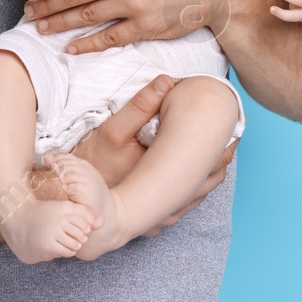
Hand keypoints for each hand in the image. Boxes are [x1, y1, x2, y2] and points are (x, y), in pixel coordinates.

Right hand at [65, 74, 234, 235]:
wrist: (70, 197)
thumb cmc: (91, 165)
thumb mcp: (112, 130)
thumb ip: (141, 105)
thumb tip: (167, 80)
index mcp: (166, 182)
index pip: (209, 164)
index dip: (223, 143)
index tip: (231, 126)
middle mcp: (169, 206)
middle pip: (209, 181)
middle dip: (219, 158)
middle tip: (230, 137)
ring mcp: (163, 217)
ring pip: (198, 196)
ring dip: (208, 175)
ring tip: (217, 152)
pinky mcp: (155, 221)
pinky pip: (183, 205)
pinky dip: (192, 189)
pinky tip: (191, 174)